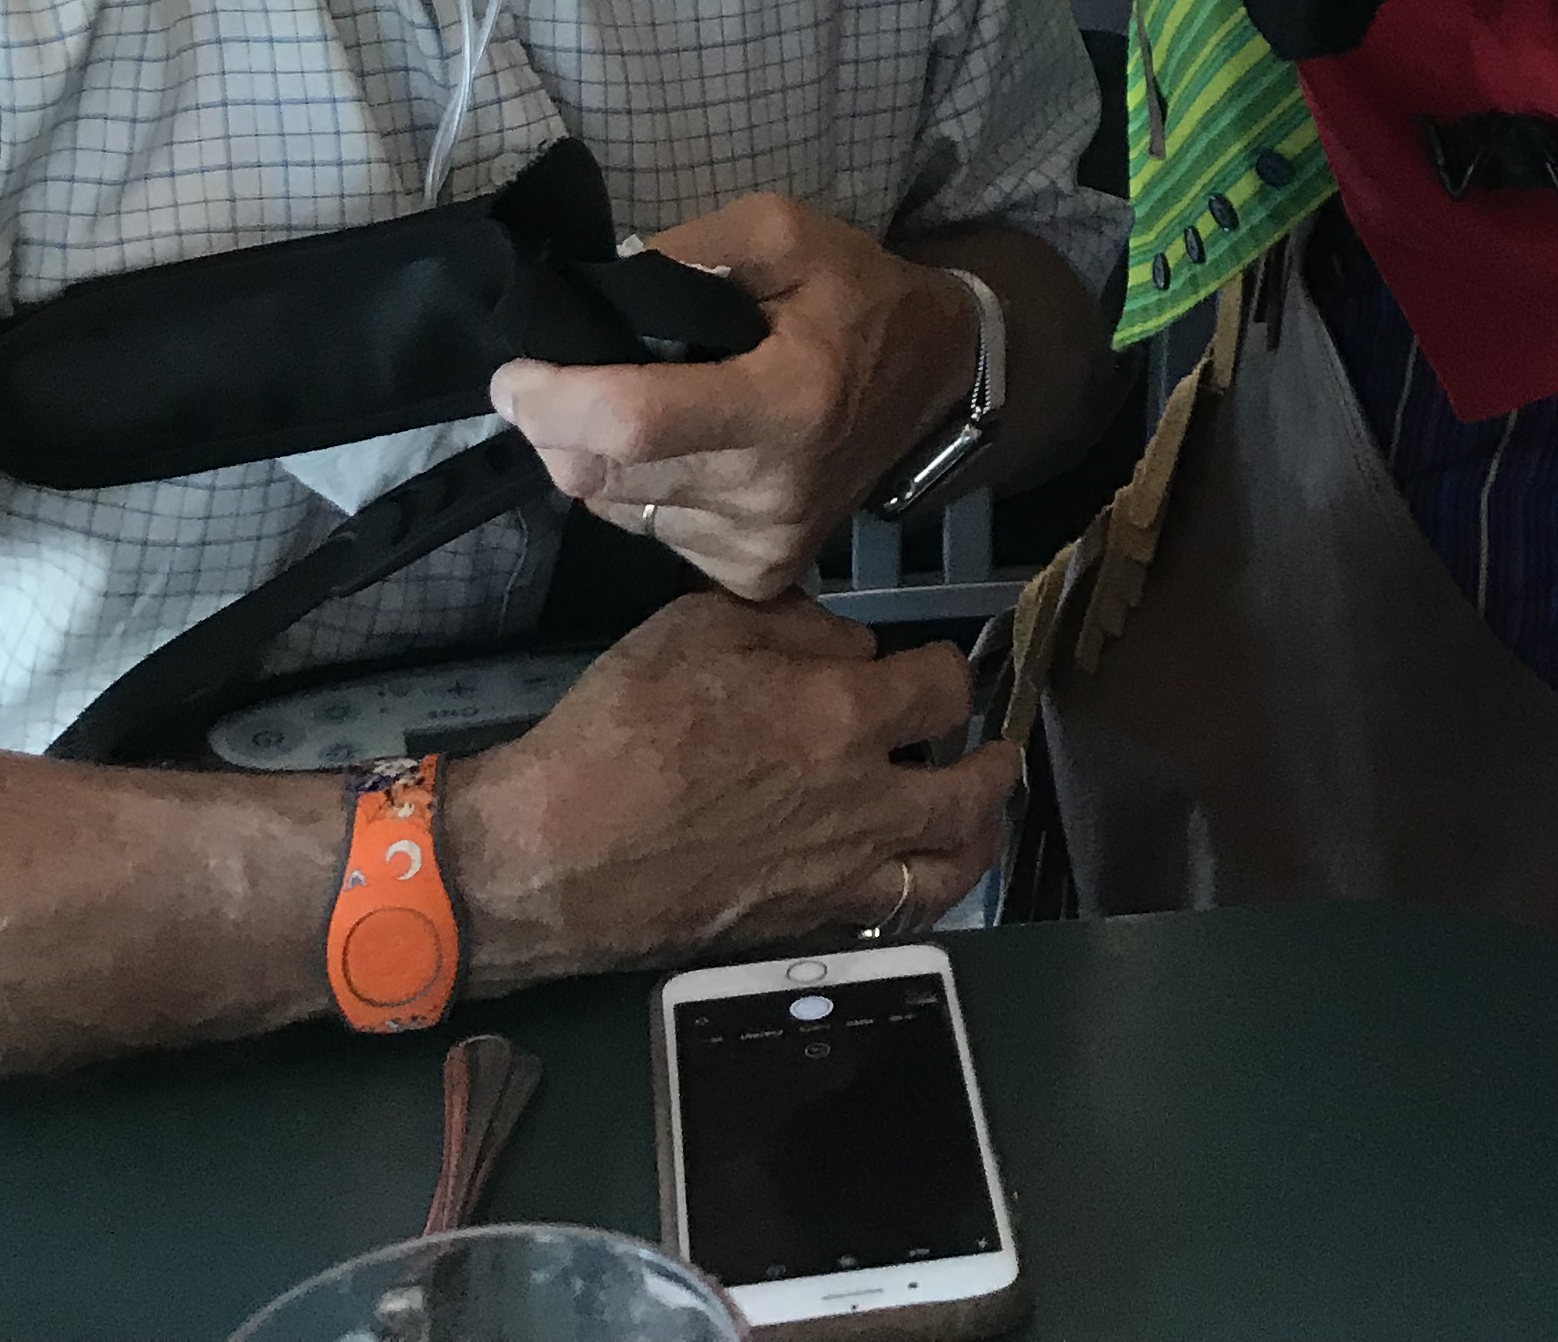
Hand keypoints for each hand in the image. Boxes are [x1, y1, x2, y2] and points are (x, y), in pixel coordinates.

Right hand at [448, 592, 1013, 979]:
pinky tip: (898, 878)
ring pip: (944, 872)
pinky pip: (885, 919)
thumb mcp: (702, 627)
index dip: (949, 670)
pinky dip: (911, 897)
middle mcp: (864, 804)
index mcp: (846, 718)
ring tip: (977, 825)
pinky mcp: (800, 931)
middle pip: (971, 794)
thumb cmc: (626, 727)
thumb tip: (853, 647)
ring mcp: (837, 878)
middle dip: (993, 766)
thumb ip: (794, 625)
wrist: (561, 853)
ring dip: (975, 844)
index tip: (936, 667)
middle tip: (996, 752)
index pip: (944, 690)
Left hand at [492, 194, 978, 598]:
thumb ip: (689, 250)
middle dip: (559, 424)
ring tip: (635, 406)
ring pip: (614, 509)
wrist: (935, 380)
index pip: (635, 423)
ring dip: (597, 456)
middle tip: (563, 377)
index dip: (555, 401)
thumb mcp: (782, 232)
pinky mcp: (757, 575)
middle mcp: (773, 491)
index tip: (511, 374)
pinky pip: (649, 535)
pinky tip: (678, 450)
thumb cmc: (855, 296)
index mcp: (787, 402)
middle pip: (605, 475)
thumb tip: (600, 289)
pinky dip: (637, 490)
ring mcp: (765, 545)